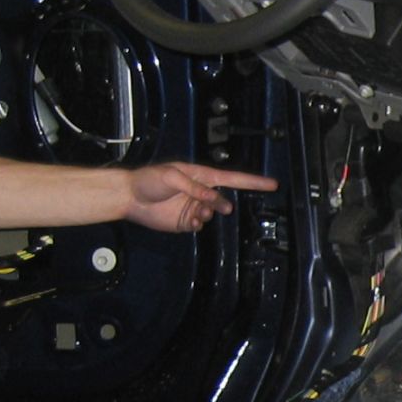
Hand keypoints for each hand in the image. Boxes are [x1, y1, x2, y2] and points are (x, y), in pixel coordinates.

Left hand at [122, 161, 277, 233]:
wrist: (129, 197)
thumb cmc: (148, 180)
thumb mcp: (172, 177)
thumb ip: (194, 187)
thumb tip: (212, 198)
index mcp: (200, 176)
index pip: (232, 179)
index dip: (253, 182)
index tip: (272, 184)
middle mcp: (200, 192)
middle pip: (223, 199)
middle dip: (222, 204)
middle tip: (219, 207)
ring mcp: (193, 207)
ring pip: (213, 215)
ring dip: (207, 215)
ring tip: (194, 212)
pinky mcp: (185, 221)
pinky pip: (200, 225)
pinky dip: (198, 224)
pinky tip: (188, 221)